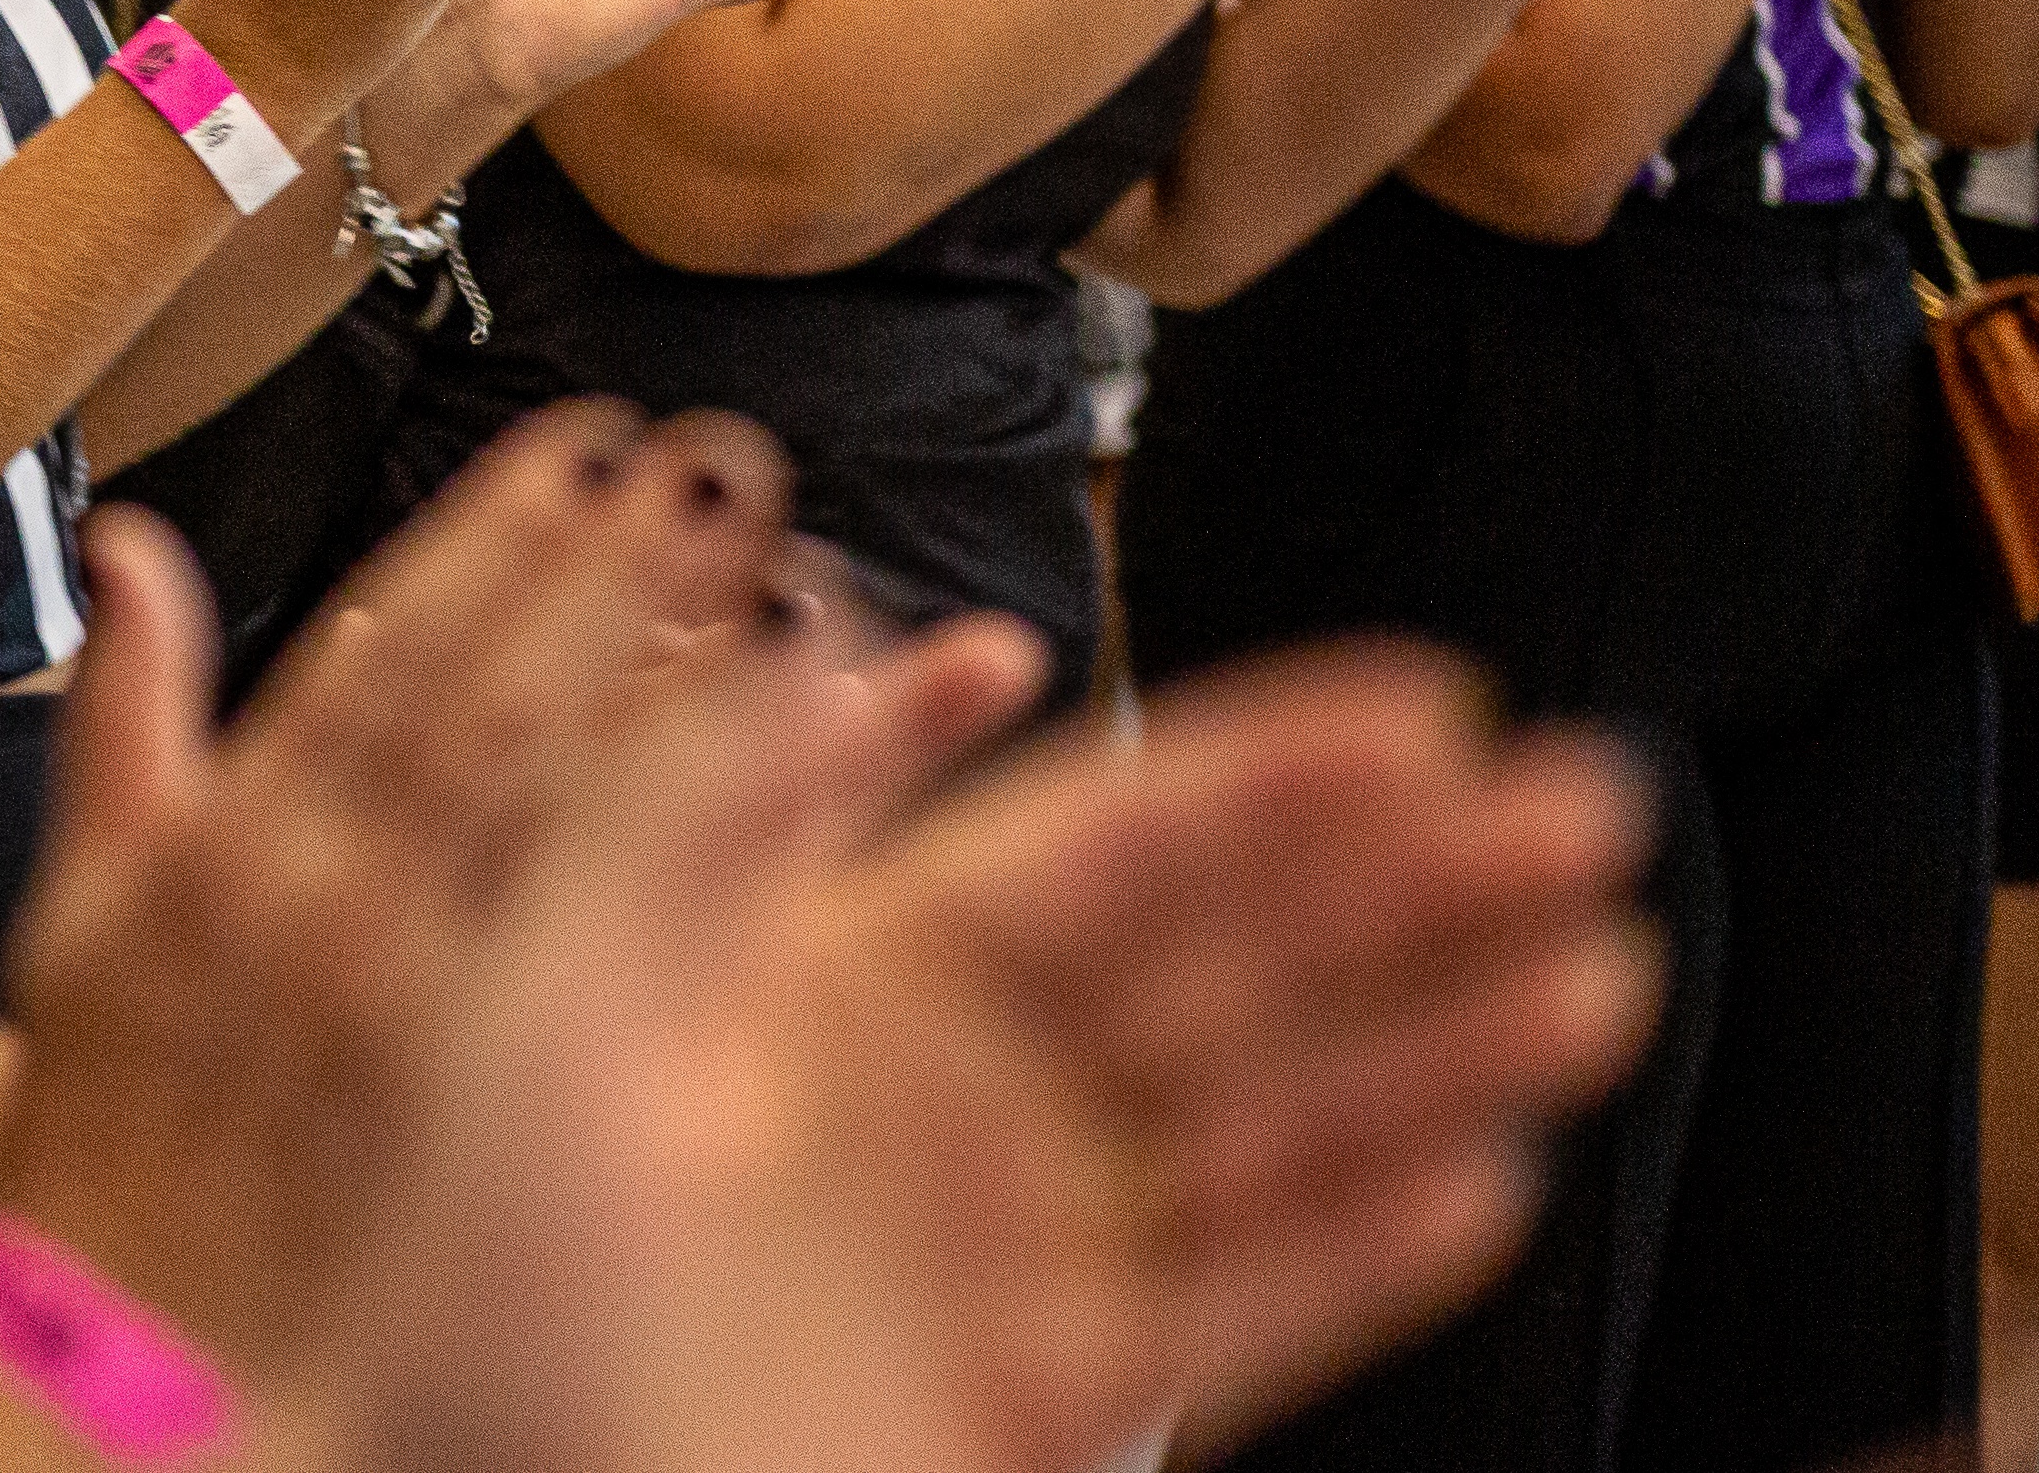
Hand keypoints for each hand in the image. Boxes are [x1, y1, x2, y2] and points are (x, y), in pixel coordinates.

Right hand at [0, 405, 833, 1372]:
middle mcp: (322, 893)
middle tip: (719, 465)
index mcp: (229, 834)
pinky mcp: (476, 1093)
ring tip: (779, 571)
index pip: (384, 645)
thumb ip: (122, 710)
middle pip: (496, 696)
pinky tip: (781, 772)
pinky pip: (609, 945)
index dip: (496, 535)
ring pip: (562, 798)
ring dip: (671, 672)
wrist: (107, 1348)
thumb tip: (130, 542)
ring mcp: (406, 993)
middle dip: (613, 569)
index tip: (585, 447)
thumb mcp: (78, 904)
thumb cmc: (101, 1134)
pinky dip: (697, 848)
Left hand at [306, 643, 1657, 1472]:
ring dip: (1433, 1049)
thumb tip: (824, 643)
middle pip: (1226, 972)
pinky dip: (1359, 1252)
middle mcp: (939, 1110)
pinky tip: (1475, 1175)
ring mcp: (1000, 1263)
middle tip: (1579, 802)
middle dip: (1407, 887)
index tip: (1416, 707)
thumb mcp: (552, 998)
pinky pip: (1231, 1315)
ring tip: (1592, 970)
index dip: (1266, 772)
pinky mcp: (1029, 1410)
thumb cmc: (445, 1281)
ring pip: (1266, 1131)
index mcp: (833, 980)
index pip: (1103, 842)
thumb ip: (695, 814)